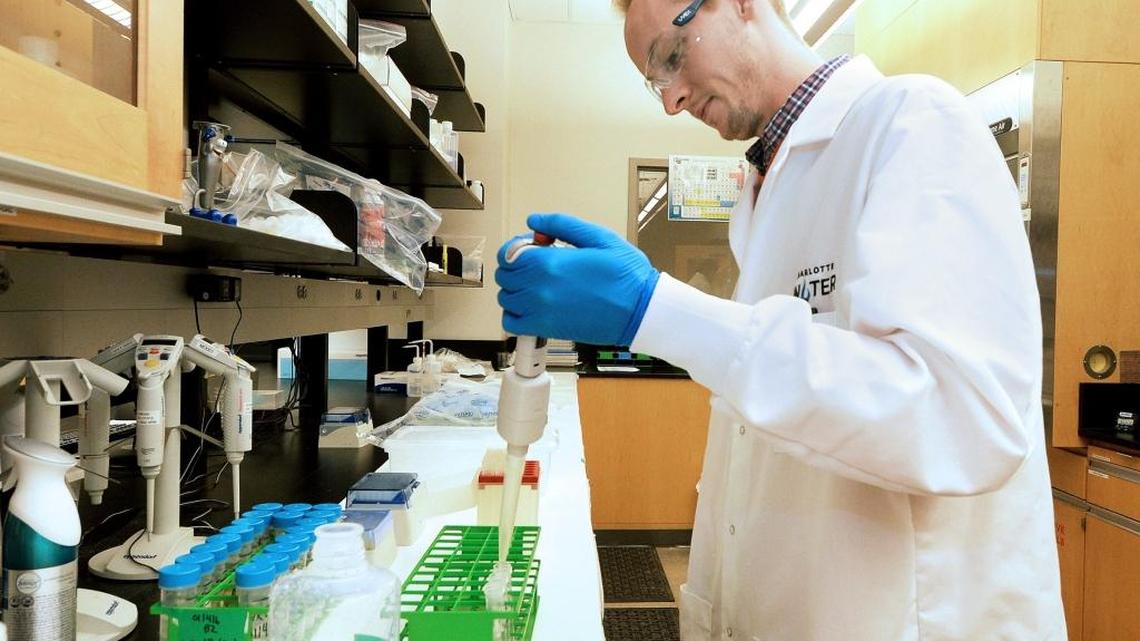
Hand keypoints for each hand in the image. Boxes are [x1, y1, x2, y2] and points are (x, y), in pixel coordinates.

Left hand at [496, 213, 659, 345]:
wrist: (641, 310)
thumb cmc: (627, 276)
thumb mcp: (598, 237)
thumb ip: (561, 224)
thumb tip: (535, 221)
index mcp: (550, 262)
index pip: (508, 253)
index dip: (516, 248)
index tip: (530, 248)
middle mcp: (539, 287)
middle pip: (504, 275)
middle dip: (516, 267)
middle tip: (536, 265)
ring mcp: (540, 310)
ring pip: (505, 298)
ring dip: (515, 289)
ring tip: (537, 285)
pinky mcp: (546, 329)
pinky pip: (512, 323)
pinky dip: (514, 315)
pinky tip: (531, 307)